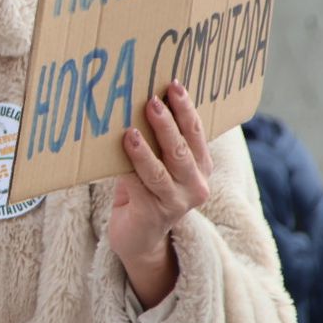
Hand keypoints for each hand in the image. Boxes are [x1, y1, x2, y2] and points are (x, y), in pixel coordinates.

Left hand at [108, 80, 213, 306]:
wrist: (139, 238)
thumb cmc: (146, 191)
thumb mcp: (158, 164)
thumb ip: (158, 141)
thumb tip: (139, 99)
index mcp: (201, 167)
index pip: (197, 133)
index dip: (186, 109)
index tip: (174, 85)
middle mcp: (195, 185)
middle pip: (182, 149)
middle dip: (168, 122)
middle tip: (152, 100)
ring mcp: (176, 202)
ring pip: (162, 170)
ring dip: (147, 148)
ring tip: (131, 129)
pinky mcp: (154, 214)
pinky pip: (140, 186)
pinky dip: (130, 167)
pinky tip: (121, 152)